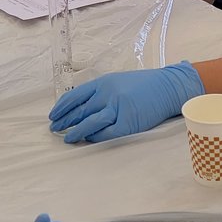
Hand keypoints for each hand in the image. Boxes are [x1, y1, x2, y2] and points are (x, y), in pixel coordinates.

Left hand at [48, 64, 203, 143]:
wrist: (168, 87)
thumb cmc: (144, 85)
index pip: (76, 95)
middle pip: (80, 110)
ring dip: (76, 132)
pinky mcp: (129, 122)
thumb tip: (81, 108)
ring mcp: (118, 108)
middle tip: (54, 129)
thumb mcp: (118, 81)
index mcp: (103, 82)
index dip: (62, 107)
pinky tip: (89, 140)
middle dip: (65, 121)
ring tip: (67, 139)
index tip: (53, 115)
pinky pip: (107, 133)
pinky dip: (96, 137)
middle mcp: (108, 94)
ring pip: (90, 123)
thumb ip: (100, 92)